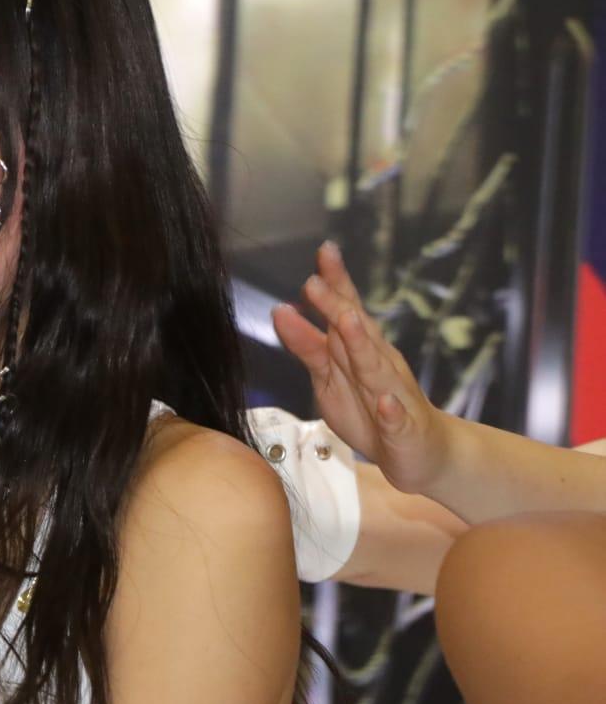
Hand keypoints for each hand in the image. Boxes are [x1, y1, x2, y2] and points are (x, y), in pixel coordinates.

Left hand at [271, 242, 452, 493]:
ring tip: (347, 321)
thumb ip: (309, 346)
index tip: (323, 251)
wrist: (421, 452)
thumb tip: (282, 310)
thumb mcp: (331, 377)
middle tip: (314, 282)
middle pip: (357, 332)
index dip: (336, 282)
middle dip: (337, 306)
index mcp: (362, 350)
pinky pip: (397, 419)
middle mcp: (380, 364)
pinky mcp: (403, 429)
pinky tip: (384, 402)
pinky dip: (391, 411)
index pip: (348, 310)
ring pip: (376, 369)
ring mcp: (394, 396)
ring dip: (362, 345)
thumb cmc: (372, 409)